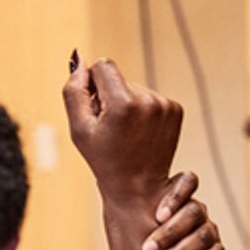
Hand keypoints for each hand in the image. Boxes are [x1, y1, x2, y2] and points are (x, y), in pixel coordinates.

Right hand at [63, 57, 182, 207]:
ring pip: (134, 88)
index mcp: (124, 104)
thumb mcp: (79, 130)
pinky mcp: (175, 110)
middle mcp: (149, 100)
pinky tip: (138, 133)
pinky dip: (141, 111)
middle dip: (109, 98)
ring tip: (124, 134)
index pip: (104, 66)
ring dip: (125, 105)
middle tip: (109, 130)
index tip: (93, 108)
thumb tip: (78, 60)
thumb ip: (74, 93)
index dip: (92, 84)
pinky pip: (149, 97)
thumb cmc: (104, 161)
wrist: (138, 188)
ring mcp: (165, 105)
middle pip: (119, 78)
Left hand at [110, 170, 225, 249]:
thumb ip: (127, 205)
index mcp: (176, 196)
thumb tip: (111, 185)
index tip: (157, 216)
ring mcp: (206, 230)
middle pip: (194, 212)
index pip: (187, 182)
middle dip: (170, 232)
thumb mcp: (123, 221)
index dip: (176, 196)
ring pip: (204, 234)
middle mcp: (195, 210)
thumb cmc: (129, 239)